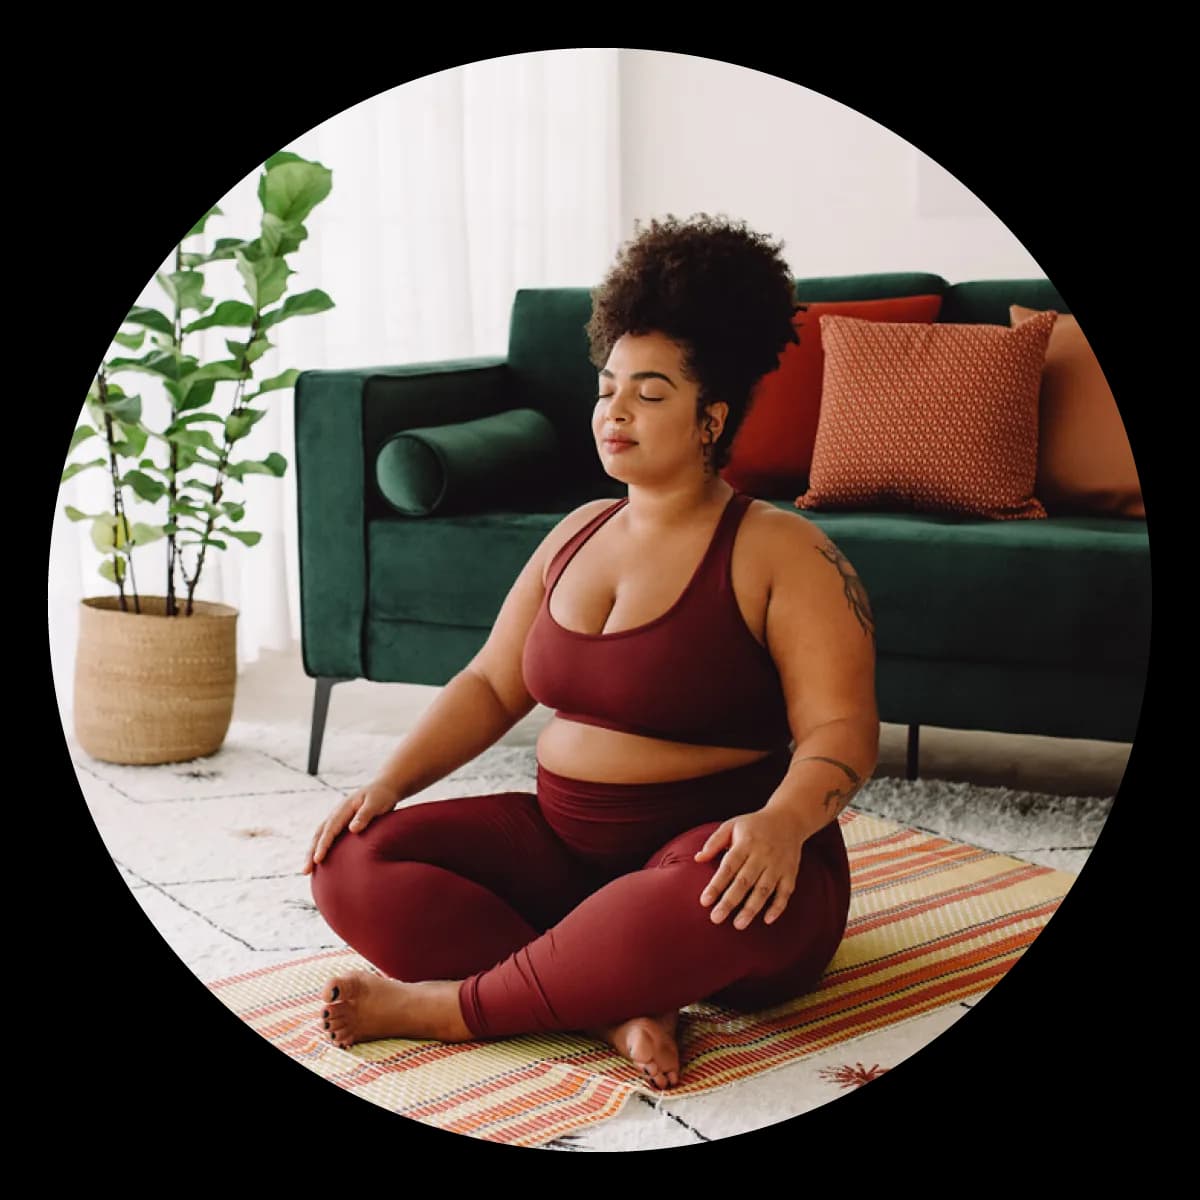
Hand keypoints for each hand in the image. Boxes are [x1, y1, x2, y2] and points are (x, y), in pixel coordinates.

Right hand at [302, 777, 404, 873]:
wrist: (384, 787)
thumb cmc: (381, 796)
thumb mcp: (376, 803)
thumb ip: (365, 815)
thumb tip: (353, 829)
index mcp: (343, 808)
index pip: (330, 829)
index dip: (323, 844)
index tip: (317, 859)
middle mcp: (336, 813)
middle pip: (319, 834)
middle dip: (311, 852)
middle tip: (305, 871)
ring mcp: (337, 818)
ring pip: (320, 836)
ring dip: (312, 852)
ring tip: (307, 870)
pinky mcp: (341, 823)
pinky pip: (327, 836)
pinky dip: (320, 848)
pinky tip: (320, 861)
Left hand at [694, 808, 806, 930]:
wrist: (788, 819)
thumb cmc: (754, 825)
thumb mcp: (732, 825)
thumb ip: (714, 842)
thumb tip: (697, 858)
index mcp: (746, 843)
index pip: (729, 867)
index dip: (716, 885)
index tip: (705, 901)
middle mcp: (762, 855)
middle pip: (745, 881)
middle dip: (730, 901)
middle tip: (716, 918)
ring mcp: (778, 865)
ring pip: (764, 890)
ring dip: (751, 908)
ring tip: (738, 924)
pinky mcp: (790, 873)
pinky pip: (785, 892)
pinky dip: (777, 907)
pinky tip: (767, 920)